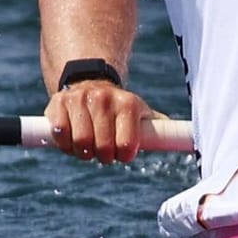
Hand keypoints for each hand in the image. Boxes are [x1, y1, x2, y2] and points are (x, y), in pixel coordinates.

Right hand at [44, 81, 158, 163]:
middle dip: (103, 156)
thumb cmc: (119, 108)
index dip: (123, 156)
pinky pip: (59, 133)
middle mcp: (104, 99)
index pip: (126, 145)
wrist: (90, 81)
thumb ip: (157, 127)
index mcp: (128, 104)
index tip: (121, 154)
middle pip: (102, 147)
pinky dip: (64, 143)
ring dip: (83, 153)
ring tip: (88, 147)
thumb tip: (179, 138)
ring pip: (80, 143)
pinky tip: (71, 139)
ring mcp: (80, 99)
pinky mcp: (58, 102)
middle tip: (103, 152)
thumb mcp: (140, 113)